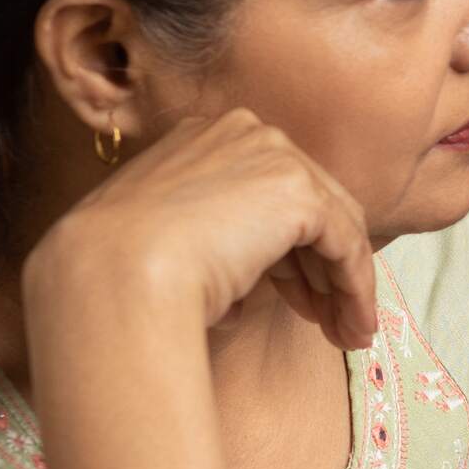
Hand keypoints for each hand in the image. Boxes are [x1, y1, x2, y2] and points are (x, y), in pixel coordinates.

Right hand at [24, 108, 379, 351]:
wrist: (113, 273)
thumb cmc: (121, 272)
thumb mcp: (168, 242)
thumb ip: (217, 247)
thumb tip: (245, 293)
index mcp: (204, 139)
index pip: (267, 195)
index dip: (289, 253)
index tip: (301, 300)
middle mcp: (242, 133)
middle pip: (306, 208)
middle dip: (322, 272)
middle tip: (333, 322)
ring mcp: (272, 155)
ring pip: (332, 225)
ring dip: (345, 286)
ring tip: (350, 335)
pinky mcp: (298, 190)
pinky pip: (346, 243)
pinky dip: (356, 287)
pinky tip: (354, 325)